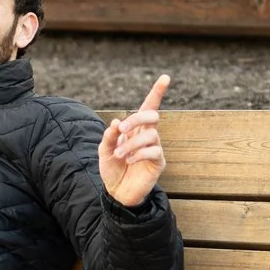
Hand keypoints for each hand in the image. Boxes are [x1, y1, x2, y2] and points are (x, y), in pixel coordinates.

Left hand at [98, 75, 168, 206]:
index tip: (165, 77)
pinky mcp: (158, 162)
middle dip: (137, 118)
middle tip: (122, 130)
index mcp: (135, 129)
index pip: (148, 107)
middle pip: (152, 115)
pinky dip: (138, 154)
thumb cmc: (112, 169)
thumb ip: (109, 136)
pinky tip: (129, 161)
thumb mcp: (104, 151)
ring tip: (120, 154)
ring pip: (151, 135)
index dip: (157, 92)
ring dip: (131, 143)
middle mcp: (147, 135)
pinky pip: (154, 151)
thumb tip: (117, 122)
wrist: (117, 192)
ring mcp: (154, 148)